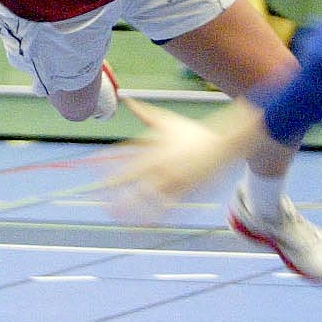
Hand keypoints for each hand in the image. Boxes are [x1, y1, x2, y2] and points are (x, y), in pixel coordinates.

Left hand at [106, 98, 255, 223]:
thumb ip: (144, 113)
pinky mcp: (189, 193)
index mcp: (156, 155)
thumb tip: (125, 98)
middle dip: (119, 201)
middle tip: (104, 208)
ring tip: (121, 220)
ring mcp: (177, 185)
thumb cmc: (192, 131)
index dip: (110, 179)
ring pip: (153, 204)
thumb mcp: (166, 120)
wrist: (225, 143)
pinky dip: (157, 216)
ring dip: (136, 213)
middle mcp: (165, 172)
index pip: (128, 170)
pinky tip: (146, 223)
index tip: (96, 185)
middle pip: (137, 191)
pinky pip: (171, 209)